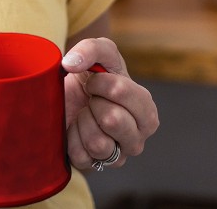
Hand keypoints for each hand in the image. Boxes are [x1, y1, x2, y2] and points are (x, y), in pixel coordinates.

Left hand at [60, 37, 158, 170]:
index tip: (95, 81)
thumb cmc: (92, 76)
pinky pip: (81, 155)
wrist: (70, 98)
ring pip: (97, 142)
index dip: (99, 81)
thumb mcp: (100, 52)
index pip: (120, 91)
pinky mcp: (95, 167)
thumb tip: (70, 63)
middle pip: (112, 119)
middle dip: (93, 103)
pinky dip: (72, 138)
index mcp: (147, 111)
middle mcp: (138, 139)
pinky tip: (76, 129)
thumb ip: (91, 48)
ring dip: (83, 121)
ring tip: (85, 114)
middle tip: (91, 100)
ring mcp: (118, 157)